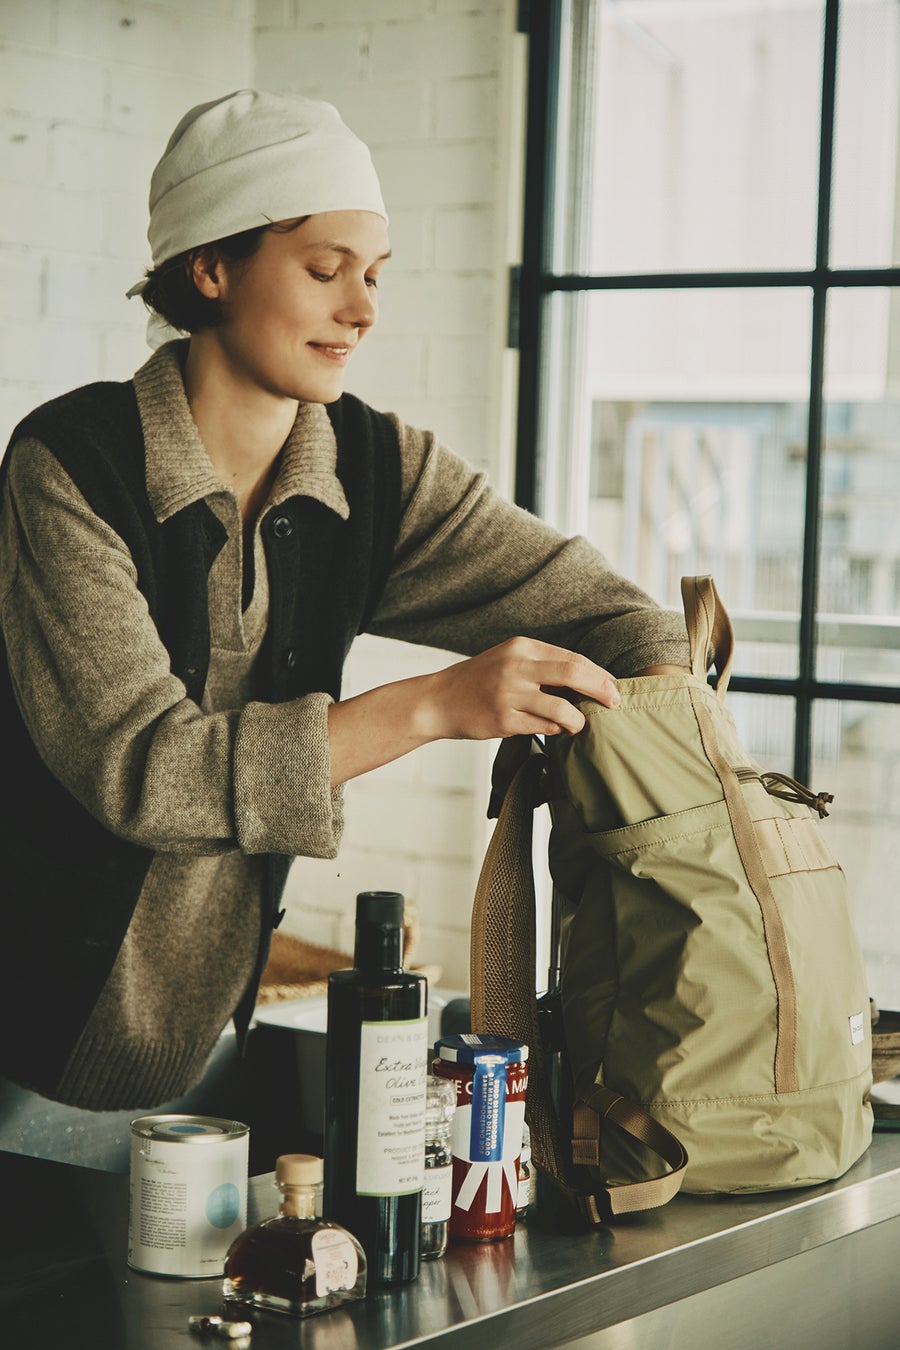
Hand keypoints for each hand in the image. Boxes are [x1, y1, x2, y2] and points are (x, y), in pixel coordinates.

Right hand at [417, 637, 619, 740]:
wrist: (438, 700)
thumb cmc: (480, 681)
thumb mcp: (508, 660)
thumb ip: (542, 666)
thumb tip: (587, 681)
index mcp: (521, 647)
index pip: (572, 658)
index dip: (598, 674)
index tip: (612, 687)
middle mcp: (516, 666)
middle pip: (574, 673)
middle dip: (601, 690)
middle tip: (615, 703)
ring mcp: (509, 694)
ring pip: (562, 708)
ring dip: (578, 720)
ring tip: (578, 725)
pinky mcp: (503, 720)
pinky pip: (543, 728)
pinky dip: (555, 731)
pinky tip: (553, 731)